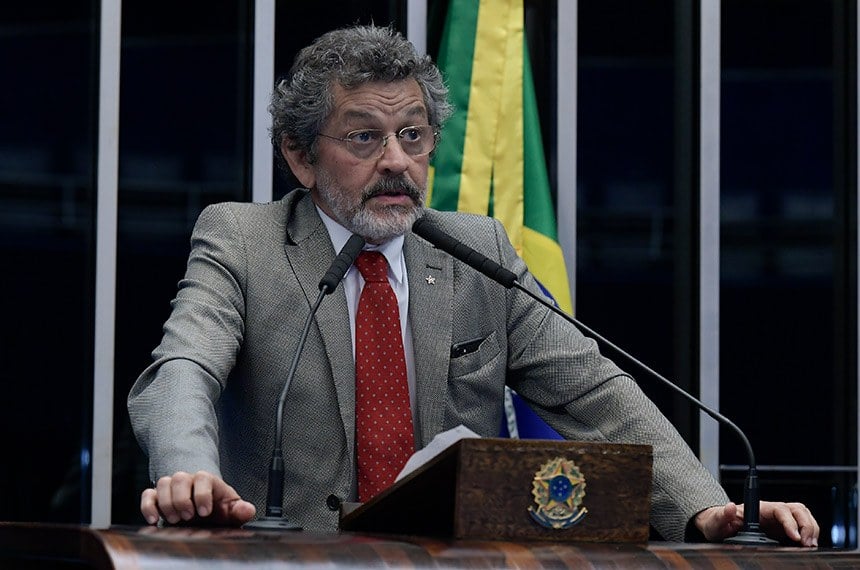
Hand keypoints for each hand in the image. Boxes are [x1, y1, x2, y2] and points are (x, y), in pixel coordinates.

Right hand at [141, 470, 255, 526]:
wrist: (203, 508)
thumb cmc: (217, 507)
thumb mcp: (230, 510)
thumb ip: (239, 510)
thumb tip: (248, 510)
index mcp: (208, 481)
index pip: (203, 478)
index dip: (202, 494)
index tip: (204, 512)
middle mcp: (189, 480)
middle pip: (180, 478)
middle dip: (182, 499)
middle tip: (187, 517)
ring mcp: (172, 487)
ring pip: (163, 483)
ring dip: (167, 503)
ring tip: (175, 519)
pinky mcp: (157, 496)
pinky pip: (148, 494)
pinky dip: (148, 506)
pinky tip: (154, 520)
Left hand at [695, 501, 818, 546]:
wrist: (719, 527)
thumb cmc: (718, 522)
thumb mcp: (716, 521)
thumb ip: (722, 514)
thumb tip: (729, 506)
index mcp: (759, 508)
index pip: (781, 510)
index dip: (790, 522)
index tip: (795, 536)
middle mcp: (772, 511)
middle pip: (797, 510)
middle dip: (806, 525)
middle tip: (806, 543)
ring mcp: (778, 520)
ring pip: (803, 516)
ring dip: (810, 529)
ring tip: (809, 545)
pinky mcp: (782, 529)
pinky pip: (801, 527)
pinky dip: (808, 534)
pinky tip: (807, 545)